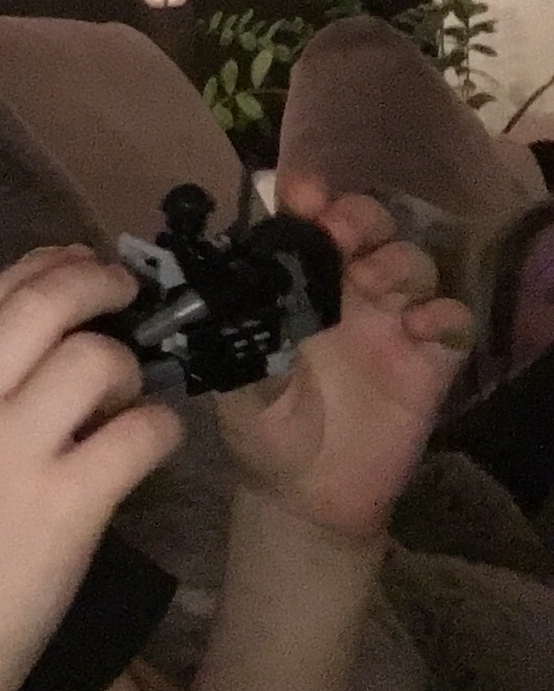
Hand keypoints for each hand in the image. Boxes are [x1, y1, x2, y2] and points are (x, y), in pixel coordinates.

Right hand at [0, 248, 182, 690]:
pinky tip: (152, 443)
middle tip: (128, 296)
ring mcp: (14, 452)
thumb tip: (45, 344)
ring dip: (130, 368)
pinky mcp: (65, 505)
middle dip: (99, 284)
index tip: (82, 264)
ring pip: (97, 359)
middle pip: (46, 301)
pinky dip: (159, 429)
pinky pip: (138, 434)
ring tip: (128, 398)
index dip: (48, 265)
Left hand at [215, 176, 474, 542]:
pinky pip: (453, 320)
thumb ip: (243, 345)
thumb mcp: (237, 389)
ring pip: (413, 263)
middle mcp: (347, 291)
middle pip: (369, 227)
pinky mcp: (430, 361)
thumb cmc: (264, 431)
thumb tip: (241, 304)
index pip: (308, 223)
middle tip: (339, 233)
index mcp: (297, 285)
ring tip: (371, 281)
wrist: (306, 497)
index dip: (309, 199)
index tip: (303, 193)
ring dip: (397, 260)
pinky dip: (443, 313)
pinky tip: (418, 327)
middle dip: (358, 217)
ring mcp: (393, 322)